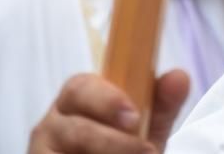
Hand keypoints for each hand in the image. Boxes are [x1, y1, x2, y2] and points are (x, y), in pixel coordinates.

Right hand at [28, 70, 189, 153]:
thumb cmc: (125, 146)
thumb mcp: (146, 128)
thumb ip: (162, 104)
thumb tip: (179, 76)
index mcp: (81, 96)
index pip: (83, 86)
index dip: (108, 99)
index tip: (134, 116)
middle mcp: (56, 120)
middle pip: (72, 124)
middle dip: (108, 136)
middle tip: (143, 147)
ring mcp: (44, 147)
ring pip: (70, 145)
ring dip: (107, 153)